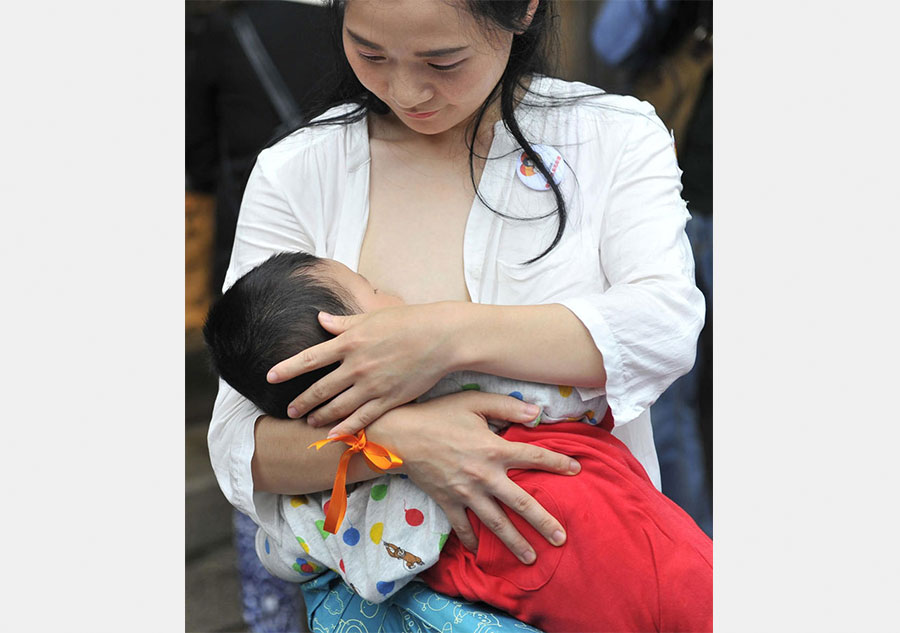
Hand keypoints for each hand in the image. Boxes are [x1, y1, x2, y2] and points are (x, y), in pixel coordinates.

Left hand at [267, 303, 462, 435]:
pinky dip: (345, 428)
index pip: (309, 358)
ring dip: (320, 416)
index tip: (270, 377)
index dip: (287, 370)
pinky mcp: (389, 399)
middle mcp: (356, 366)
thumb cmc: (408, 322)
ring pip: (338, 407)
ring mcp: (372, 385)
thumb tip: (321, 319)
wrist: (441, 337)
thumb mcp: (372, 317)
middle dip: (302, 401)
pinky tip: (333, 435)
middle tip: (289, 410)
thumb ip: (344, 323)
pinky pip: (362, 418)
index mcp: (350, 342)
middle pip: (320, 389)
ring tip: (309, 422)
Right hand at [369, 391, 580, 564]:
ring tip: (532, 558)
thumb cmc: (438, 414)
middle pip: (521, 503)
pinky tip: (481, 551)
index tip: (577, 470)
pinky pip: (463, 527)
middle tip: (562, 539)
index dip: (558, 462)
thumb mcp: (473, 402)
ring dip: (516, 542)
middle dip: (544, 523)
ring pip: (496, 523)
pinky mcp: (448, 502)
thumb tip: (537, 413)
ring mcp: (466, 493)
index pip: (534, 457)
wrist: (401, 436)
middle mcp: (484, 476)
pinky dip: (472, 540)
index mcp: (494, 449)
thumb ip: (507, 406)